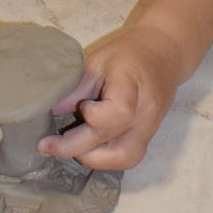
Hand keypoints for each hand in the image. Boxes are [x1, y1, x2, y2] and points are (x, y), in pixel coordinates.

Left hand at [38, 28, 180, 169]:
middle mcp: (146, 114)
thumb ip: (77, 87)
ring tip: (68, 147)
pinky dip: (105, 158)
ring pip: (125, 159)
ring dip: (93, 159)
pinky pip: (128, 157)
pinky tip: (86, 147)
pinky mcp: (148, 137)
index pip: (118, 114)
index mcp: (133, 86)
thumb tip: (51, 111)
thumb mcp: (99, 60)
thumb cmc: (129, 53)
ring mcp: (150, 129)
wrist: (164, 54)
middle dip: (77, 150)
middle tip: (47, 145)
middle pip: (118, 147)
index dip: (93, 118)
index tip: (81, 106)